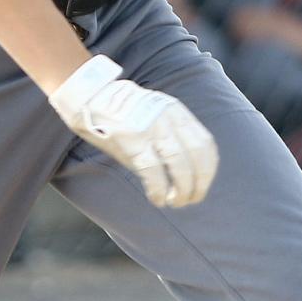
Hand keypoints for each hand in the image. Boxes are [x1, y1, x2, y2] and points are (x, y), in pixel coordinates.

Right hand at [48, 55, 218, 207]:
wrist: (93, 98)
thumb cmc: (126, 117)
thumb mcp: (156, 117)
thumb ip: (172, 139)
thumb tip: (185, 177)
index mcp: (177, 112)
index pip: (205, 143)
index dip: (208, 171)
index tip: (202, 186)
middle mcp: (169, 118)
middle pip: (197, 155)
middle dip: (198, 183)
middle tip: (191, 199)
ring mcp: (152, 127)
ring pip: (179, 163)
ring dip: (182, 190)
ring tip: (176, 202)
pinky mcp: (132, 139)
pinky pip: (153, 170)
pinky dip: (159, 190)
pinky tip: (157, 199)